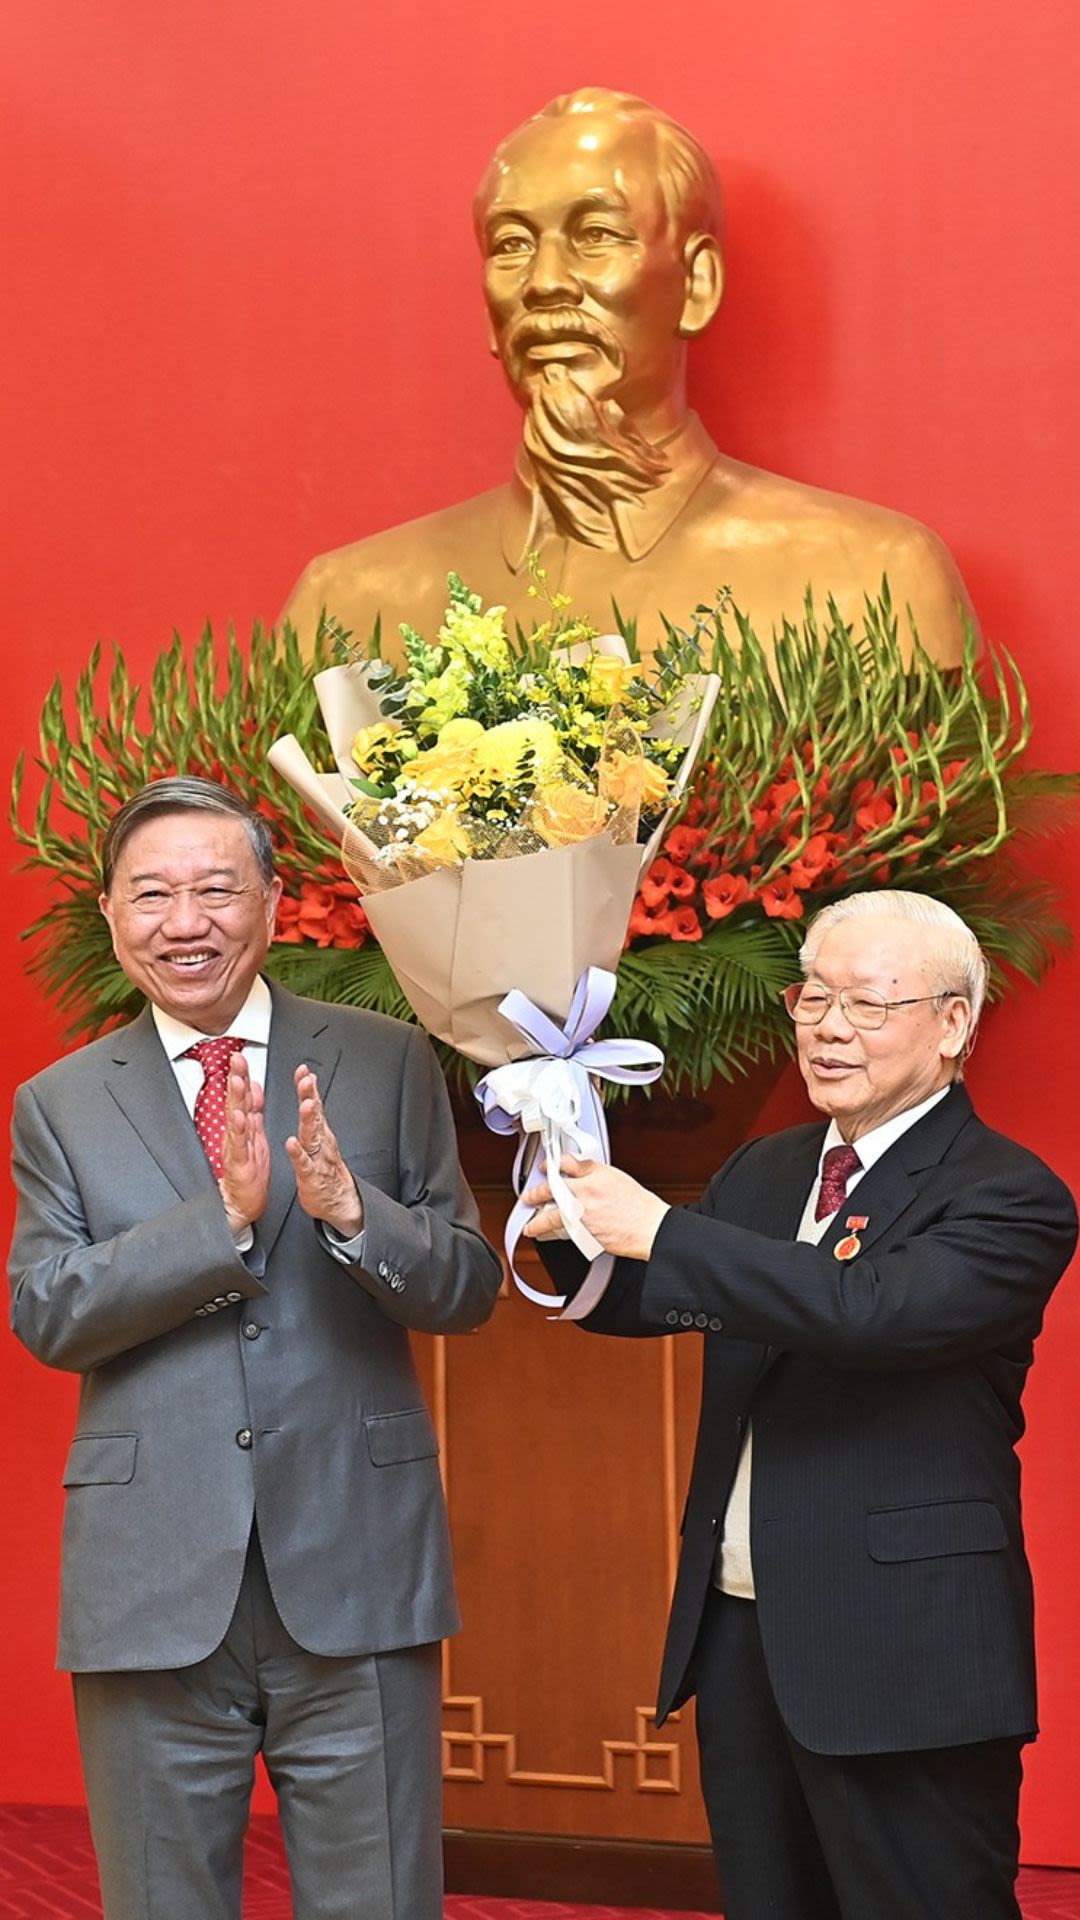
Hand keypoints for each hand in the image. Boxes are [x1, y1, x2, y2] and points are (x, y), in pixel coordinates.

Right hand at [219, 1053, 270, 1231]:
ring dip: (236, 1099)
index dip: (243, 1075)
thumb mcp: (254, 1134)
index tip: (242, 1055)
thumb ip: (254, 1110)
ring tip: (237, 1081)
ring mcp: (236, 1147)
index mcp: (245, 1125)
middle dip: (236, 1079)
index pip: (244, 1096)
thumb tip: (254, 1086)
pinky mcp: (238, 1163)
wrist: (241, 1201)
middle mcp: (237, 1134)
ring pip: (235, 1119)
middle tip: (237, 1059)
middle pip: (236, 1102)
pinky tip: (240, 1118)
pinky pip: (238, 1145)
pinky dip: (239, 1131)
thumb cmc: (248, 1169)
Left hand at [286, 1064, 363, 1235]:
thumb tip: (311, 1090)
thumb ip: (315, 1114)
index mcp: (320, 1132)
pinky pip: (304, 1163)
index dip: (308, 1087)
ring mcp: (317, 1158)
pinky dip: (298, 1153)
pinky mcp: (311, 1176)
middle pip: (315, 1115)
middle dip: (310, 1096)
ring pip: (312, 1136)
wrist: (339, 1200)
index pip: (314, 1104)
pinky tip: (292, 1144)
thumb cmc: (326, 1169)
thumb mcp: (321, 1138)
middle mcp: (321, 1141)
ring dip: (309, 1120)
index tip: (303, 1070)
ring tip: (305, 1106)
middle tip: (306, 1080)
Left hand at [523, 1156, 668, 1260]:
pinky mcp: (584, 1231)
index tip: (548, 1167)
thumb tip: (583, 1176)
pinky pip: (562, 1231)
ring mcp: (583, 1212)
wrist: (650, 1228)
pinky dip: (552, 1234)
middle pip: (552, 1187)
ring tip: (530, 1225)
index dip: (554, 1164)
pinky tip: (546, 1236)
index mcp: (597, 1174)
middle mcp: (587, 1191)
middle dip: (536, 1192)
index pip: (568, 1163)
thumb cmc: (641, 1207)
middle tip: (529, 1196)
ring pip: (551, 1214)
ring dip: (537, 1220)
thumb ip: (598, 1176)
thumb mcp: (619, 1179)